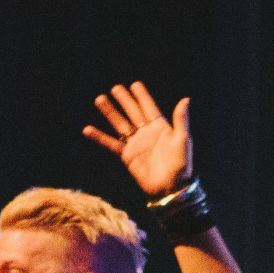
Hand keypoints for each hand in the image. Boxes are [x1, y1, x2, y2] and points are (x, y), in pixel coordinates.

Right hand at [81, 81, 192, 198]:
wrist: (170, 188)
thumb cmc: (181, 165)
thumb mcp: (183, 139)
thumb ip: (180, 119)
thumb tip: (185, 99)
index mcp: (161, 127)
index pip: (149, 107)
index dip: (142, 96)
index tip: (135, 84)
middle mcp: (146, 133)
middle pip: (132, 112)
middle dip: (124, 100)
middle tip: (115, 88)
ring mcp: (136, 144)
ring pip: (120, 124)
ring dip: (110, 112)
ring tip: (100, 99)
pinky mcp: (127, 156)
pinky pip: (111, 144)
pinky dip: (100, 137)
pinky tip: (88, 129)